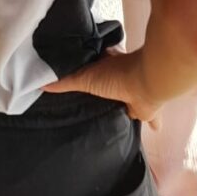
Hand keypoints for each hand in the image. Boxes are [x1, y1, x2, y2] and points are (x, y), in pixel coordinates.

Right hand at [43, 50, 162, 126]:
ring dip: (128, 106)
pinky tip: (153, 131)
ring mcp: (136, 93)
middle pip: (115, 86)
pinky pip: (152, 118)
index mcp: (110, 65)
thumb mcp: (85, 77)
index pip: (99, 67)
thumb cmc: (116, 74)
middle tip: (99, 102)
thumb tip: (42, 84)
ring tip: (117, 116)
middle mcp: (124, 78)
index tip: (86, 76)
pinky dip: (154, 124)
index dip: (94, 70)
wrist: (145, 82)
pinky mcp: (148, 109)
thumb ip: (66, 82)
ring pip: (131, 101)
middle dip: (110, 92)